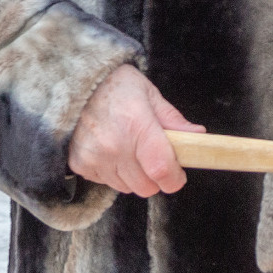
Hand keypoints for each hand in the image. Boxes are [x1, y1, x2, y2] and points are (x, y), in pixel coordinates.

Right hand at [66, 64, 202, 197]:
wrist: (74, 84)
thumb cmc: (116, 86)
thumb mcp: (149, 93)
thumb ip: (172, 120)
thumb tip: (198, 136)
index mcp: (136, 124)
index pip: (161, 169)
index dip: (174, 178)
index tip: (178, 175)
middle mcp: (114, 145)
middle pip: (146, 186)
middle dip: (155, 177)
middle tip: (153, 158)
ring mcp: (94, 157)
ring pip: (127, 188)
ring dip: (134, 176)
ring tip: (129, 150)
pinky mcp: (80, 164)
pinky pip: (107, 183)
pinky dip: (113, 173)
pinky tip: (110, 151)